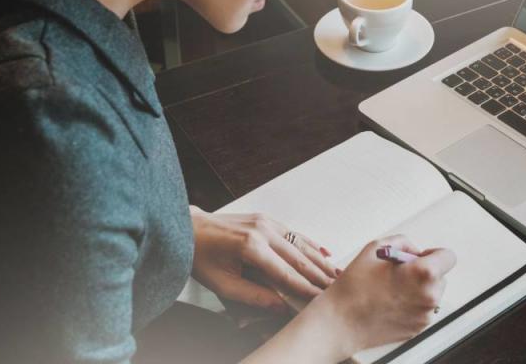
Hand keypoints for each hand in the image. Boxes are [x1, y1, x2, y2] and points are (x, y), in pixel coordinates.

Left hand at [189, 206, 339, 312]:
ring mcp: (266, 222)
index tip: (320, 299)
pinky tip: (324, 253)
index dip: (305, 288)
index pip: (286, 273)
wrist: (187, 228)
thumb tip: (280, 307)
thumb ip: (253, 296)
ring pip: (301, 244)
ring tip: (336, 273)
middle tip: (337, 288)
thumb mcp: (222, 284)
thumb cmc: (201, 257)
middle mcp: (262, 231)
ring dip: (320, 260)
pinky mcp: (266, 219)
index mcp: (250, 247)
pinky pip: (294, 234)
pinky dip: (310, 244)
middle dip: (320, 275)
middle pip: (299, 257)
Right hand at [313, 234, 456, 352]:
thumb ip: (403, 243)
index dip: (434, 254)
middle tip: (400, 274)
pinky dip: (412, 305)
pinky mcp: (418, 328)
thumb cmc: (355, 285)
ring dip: (418, 289)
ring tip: (391, 290)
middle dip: (424, 272)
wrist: (341, 321)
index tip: (421, 257)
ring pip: (431, 294)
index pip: (448, 257)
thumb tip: (415, 251)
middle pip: (440, 277)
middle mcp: (430, 296)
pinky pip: (422, 310)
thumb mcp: (376, 248)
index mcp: (424, 273)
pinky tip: (390, 303)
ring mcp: (425, 315)